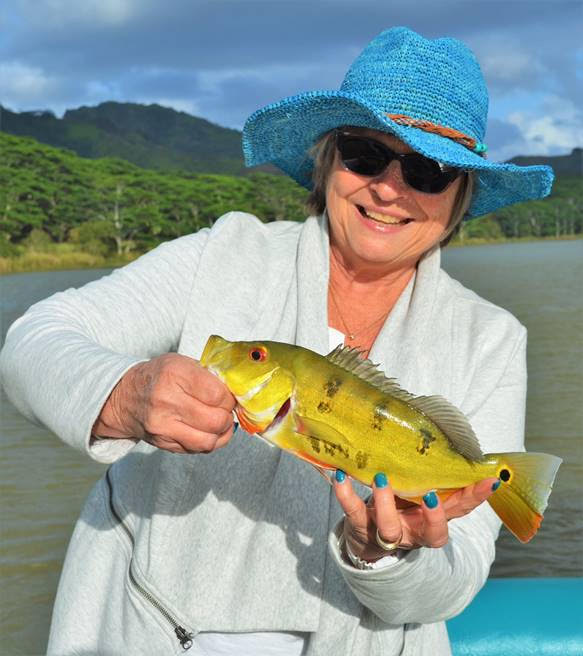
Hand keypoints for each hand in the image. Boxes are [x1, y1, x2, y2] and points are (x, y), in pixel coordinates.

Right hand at [92, 354, 235, 453]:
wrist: (124, 397)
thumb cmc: (159, 376)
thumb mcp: (181, 363)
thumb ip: (208, 376)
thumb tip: (237, 393)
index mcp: (174, 374)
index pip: (217, 394)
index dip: (229, 398)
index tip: (228, 396)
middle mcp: (166, 400)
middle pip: (215, 420)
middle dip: (227, 416)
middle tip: (225, 410)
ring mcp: (163, 426)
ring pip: (208, 441)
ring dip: (222, 433)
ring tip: (220, 423)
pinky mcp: (163, 444)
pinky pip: (197, 450)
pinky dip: (210, 442)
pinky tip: (209, 432)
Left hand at [333, 471, 498, 560]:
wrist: (365, 536)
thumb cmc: (399, 504)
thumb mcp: (417, 492)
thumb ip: (429, 472)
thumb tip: (444, 431)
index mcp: (432, 520)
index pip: (461, 510)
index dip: (476, 498)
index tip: (488, 481)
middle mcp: (414, 531)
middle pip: (432, 533)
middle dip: (434, 516)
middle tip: (430, 493)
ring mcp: (387, 532)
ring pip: (390, 528)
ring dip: (386, 504)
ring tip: (381, 478)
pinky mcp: (360, 526)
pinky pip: (353, 512)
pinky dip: (345, 493)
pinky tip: (341, 475)